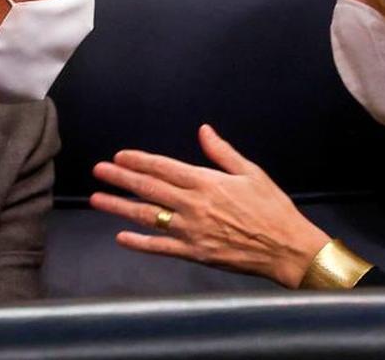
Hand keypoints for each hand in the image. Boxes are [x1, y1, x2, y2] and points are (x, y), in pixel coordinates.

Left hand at [90, 124, 330, 288]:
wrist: (286, 248)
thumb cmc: (273, 209)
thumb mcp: (251, 172)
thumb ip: (222, 152)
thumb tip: (204, 131)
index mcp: (207, 182)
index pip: (164, 167)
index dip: (138, 161)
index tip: (119, 156)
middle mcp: (194, 205)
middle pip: (149, 188)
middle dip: (120, 178)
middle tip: (99, 171)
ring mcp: (192, 231)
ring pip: (148, 216)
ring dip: (120, 207)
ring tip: (98, 199)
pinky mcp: (195, 253)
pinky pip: (161, 247)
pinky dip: (139, 243)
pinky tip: (121, 237)